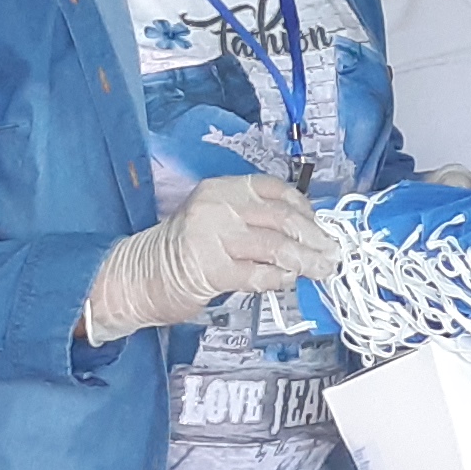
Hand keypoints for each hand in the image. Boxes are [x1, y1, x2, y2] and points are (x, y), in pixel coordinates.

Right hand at [81, 173, 333, 342]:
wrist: (139, 275)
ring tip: (321, 270)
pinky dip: (278, 279)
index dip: (305, 208)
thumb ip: (253, 221)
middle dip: (314, 238)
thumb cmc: (183, 250)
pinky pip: (257, 274)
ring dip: (305, 260)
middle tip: (332, 254)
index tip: (320, 225)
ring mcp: (213, 236)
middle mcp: (219, 205)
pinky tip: (287, 281)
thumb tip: (302, 233)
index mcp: (222, 188)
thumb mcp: (217, 220)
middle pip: (282, 218)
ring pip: (275, 246)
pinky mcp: (211, 269)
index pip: (275, 189)